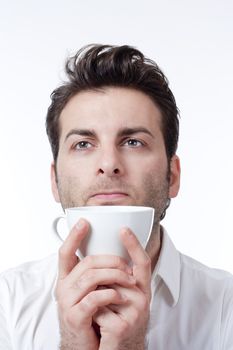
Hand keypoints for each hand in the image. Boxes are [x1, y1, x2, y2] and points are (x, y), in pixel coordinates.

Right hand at [55, 219, 134, 349]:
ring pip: (92, 276)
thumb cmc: (90, 315)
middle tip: (127, 266)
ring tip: (129, 280)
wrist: (85, 345)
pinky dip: (112, 294)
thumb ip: (94, 273)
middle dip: (112, 260)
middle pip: (87, 262)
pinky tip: (121, 296)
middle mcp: (63, 287)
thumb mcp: (89, 291)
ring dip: (115, 275)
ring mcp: (67, 302)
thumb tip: (111, 253)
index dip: (73, 236)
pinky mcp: (75, 317)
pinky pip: (95, 298)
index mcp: (67, 279)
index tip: (85, 222)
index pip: (65, 252)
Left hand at [94, 228, 151, 349]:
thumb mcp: (122, 298)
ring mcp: (134, 313)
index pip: (142, 261)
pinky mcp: (121, 327)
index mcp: (141, 288)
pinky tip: (100, 325)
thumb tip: (102, 258)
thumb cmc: (118, 321)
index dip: (134, 244)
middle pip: (115, 275)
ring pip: (102, 291)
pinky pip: (97, 309)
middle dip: (100, 284)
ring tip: (103, 314)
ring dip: (95, 301)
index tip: (124, 229)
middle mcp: (142, 298)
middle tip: (101, 299)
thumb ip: (117, 279)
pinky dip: (93, 315)